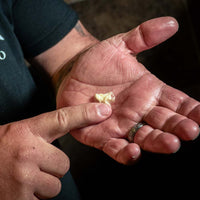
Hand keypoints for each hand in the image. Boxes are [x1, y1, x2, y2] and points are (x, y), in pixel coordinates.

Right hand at [0, 103, 110, 199]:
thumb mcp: (18, 134)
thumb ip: (42, 134)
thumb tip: (69, 132)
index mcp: (27, 131)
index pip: (62, 119)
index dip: (85, 113)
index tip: (103, 110)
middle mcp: (28, 152)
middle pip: (63, 164)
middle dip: (52, 167)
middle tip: (32, 164)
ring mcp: (23, 178)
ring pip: (55, 185)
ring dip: (43, 184)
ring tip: (23, 178)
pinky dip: (33, 198)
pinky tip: (18, 189)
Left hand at [56, 17, 199, 164]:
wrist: (72, 75)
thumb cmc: (96, 62)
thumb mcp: (119, 45)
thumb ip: (143, 36)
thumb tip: (170, 23)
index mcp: (148, 92)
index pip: (176, 101)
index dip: (190, 109)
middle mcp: (139, 111)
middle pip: (163, 122)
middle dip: (177, 127)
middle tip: (190, 131)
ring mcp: (121, 125)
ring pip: (144, 137)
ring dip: (157, 142)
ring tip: (170, 143)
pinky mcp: (101, 136)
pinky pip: (115, 147)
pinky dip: (125, 152)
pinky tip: (134, 151)